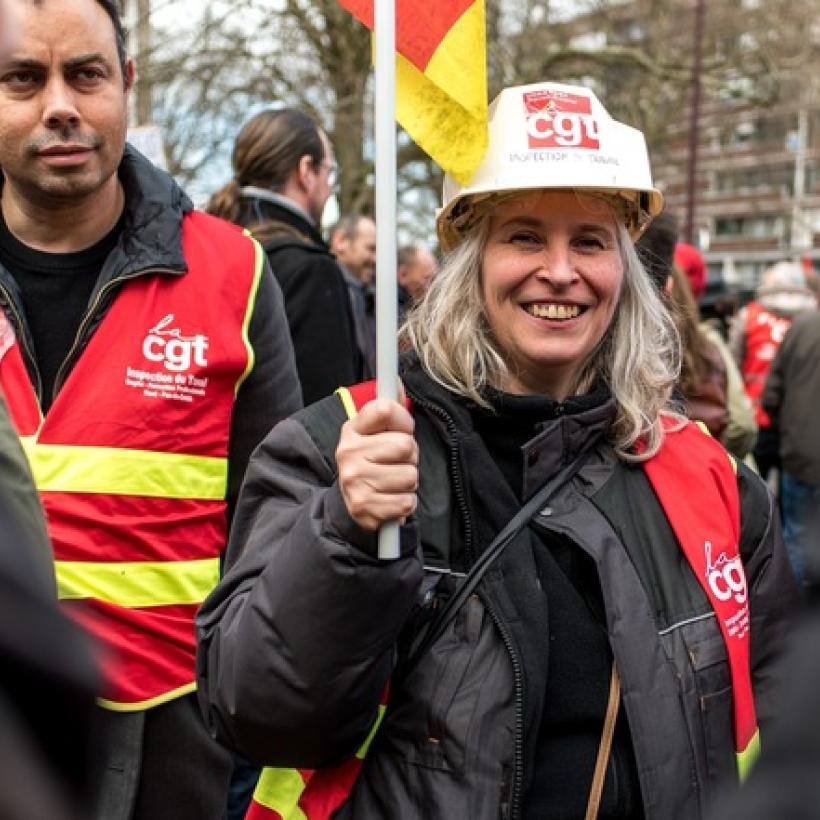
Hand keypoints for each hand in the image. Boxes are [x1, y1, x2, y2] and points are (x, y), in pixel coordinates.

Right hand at [336, 397, 417, 531]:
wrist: (351, 503)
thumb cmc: (374, 461)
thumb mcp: (376, 433)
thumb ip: (390, 408)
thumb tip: (397, 381)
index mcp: (353, 429)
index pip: (386, 409)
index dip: (404, 420)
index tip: (403, 430)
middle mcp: (348, 452)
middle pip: (405, 445)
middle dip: (411, 456)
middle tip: (398, 461)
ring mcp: (354, 481)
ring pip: (409, 475)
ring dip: (409, 481)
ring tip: (394, 481)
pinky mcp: (364, 507)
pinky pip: (406, 501)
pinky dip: (406, 502)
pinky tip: (392, 498)